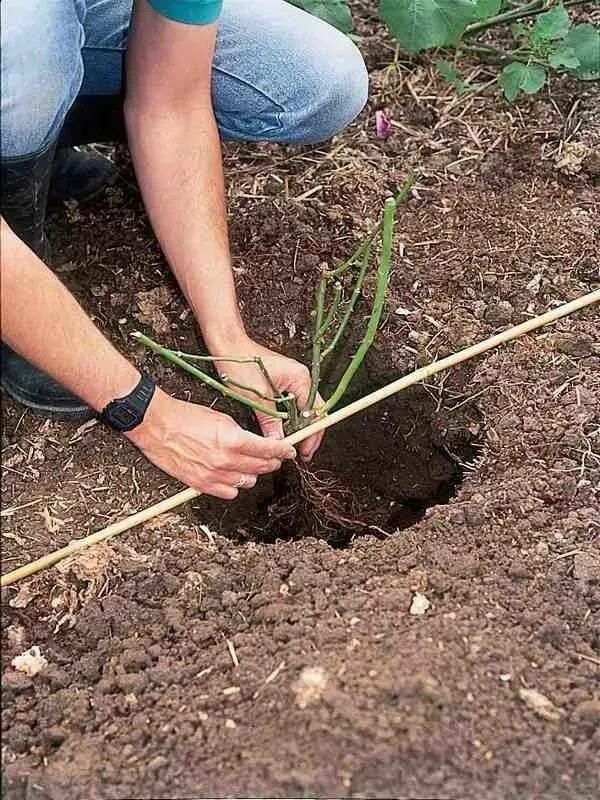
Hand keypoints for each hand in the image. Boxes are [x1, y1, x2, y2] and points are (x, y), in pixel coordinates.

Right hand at [126, 388, 295, 498]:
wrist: (157, 424)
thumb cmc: (185, 416)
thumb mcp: (221, 418)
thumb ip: (241, 434)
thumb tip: (257, 443)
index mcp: (233, 440)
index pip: (269, 450)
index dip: (283, 451)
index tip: (289, 450)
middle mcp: (226, 460)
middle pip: (262, 467)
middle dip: (272, 461)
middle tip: (274, 457)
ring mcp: (213, 475)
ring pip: (248, 482)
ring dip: (253, 473)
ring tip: (250, 465)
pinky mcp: (200, 484)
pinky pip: (229, 493)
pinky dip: (234, 486)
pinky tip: (233, 476)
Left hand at [212, 337, 323, 461]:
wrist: (227, 345)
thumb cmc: (241, 364)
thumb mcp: (257, 398)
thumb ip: (271, 421)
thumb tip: (279, 441)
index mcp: (300, 379)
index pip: (316, 412)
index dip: (313, 433)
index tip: (306, 450)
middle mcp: (300, 378)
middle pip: (312, 411)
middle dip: (307, 432)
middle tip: (300, 452)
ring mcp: (291, 379)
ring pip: (301, 409)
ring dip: (297, 426)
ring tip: (291, 443)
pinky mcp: (281, 381)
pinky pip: (291, 403)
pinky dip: (288, 418)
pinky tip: (282, 429)